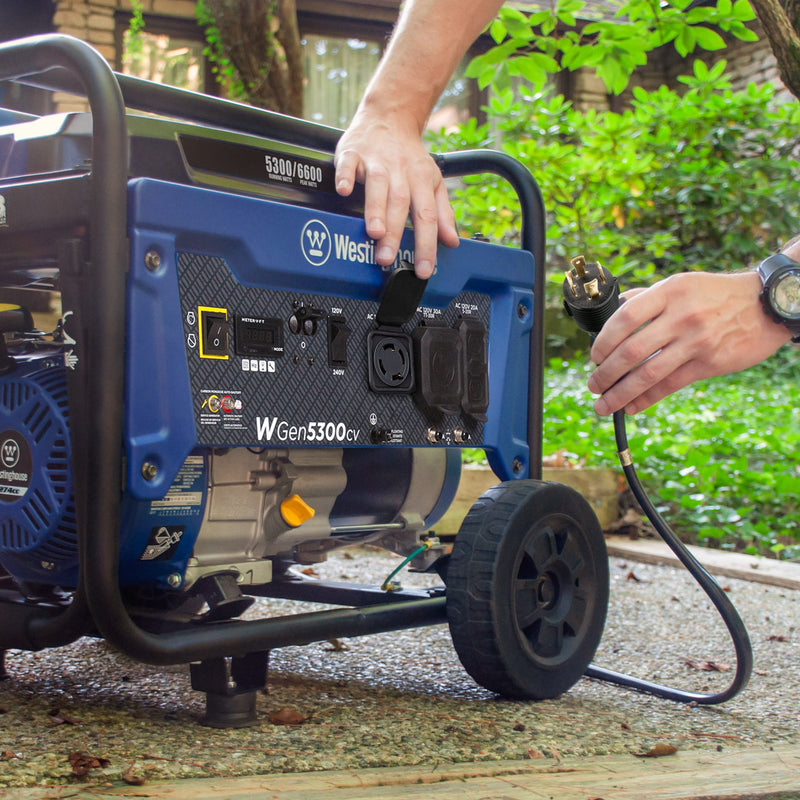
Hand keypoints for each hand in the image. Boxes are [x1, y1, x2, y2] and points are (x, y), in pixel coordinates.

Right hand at [334, 108, 459, 278]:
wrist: (391, 116)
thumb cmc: (410, 157)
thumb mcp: (432, 182)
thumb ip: (442, 213)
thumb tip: (452, 241)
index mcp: (421, 181)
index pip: (427, 217)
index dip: (426, 245)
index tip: (422, 270)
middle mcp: (400, 172)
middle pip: (400, 204)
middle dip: (395, 233)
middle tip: (388, 258)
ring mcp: (376, 161)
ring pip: (377, 186)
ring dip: (376, 209)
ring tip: (374, 233)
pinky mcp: (353, 152)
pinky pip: (349, 164)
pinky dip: (346, 176)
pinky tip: (343, 190)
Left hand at [587, 271, 791, 414]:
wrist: (766, 305)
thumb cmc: (716, 294)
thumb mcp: (682, 283)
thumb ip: (648, 296)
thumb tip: (616, 307)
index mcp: (669, 292)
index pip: (625, 317)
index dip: (604, 340)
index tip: (595, 356)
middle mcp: (681, 316)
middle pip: (631, 350)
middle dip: (606, 373)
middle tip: (593, 385)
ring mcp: (696, 341)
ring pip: (648, 373)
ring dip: (620, 393)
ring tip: (603, 404)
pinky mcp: (709, 363)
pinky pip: (670, 385)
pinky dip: (647, 399)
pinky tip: (631, 407)